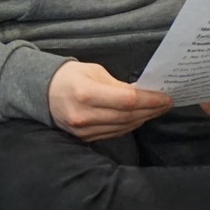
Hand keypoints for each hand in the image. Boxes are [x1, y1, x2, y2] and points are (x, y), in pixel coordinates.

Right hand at [48, 61, 172, 141]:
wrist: (42, 93)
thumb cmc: (69, 76)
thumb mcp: (93, 71)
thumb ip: (117, 85)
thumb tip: (142, 95)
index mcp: (86, 93)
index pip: (127, 100)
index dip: (150, 100)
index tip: (166, 97)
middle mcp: (84, 115)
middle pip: (128, 116)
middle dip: (152, 110)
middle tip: (167, 104)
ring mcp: (84, 130)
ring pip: (123, 127)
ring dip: (143, 119)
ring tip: (157, 110)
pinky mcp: (85, 138)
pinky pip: (114, 133)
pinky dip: (130, 125)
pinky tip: (140, 118)